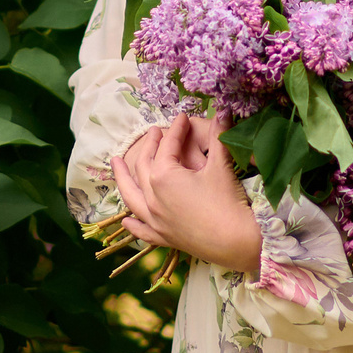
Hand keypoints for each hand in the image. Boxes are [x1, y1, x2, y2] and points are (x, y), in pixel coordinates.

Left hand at [113, 114, 262, 273]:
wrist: (237, 243)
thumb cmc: (228, 202)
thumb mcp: (222, 165)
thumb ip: (219, 136)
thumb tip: (224, 109)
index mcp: (163, 177)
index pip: (167, 146)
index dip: (176, 129)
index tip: (182, 117)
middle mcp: (152, 198)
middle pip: (144, 166)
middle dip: (150, 146)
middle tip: (154, 133)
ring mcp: (155, 220)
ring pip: (131, 197)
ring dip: (122, 179)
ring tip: (115, 164)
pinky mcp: (164, 238)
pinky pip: (142, 230)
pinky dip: (132, 225)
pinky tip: (126, 221)